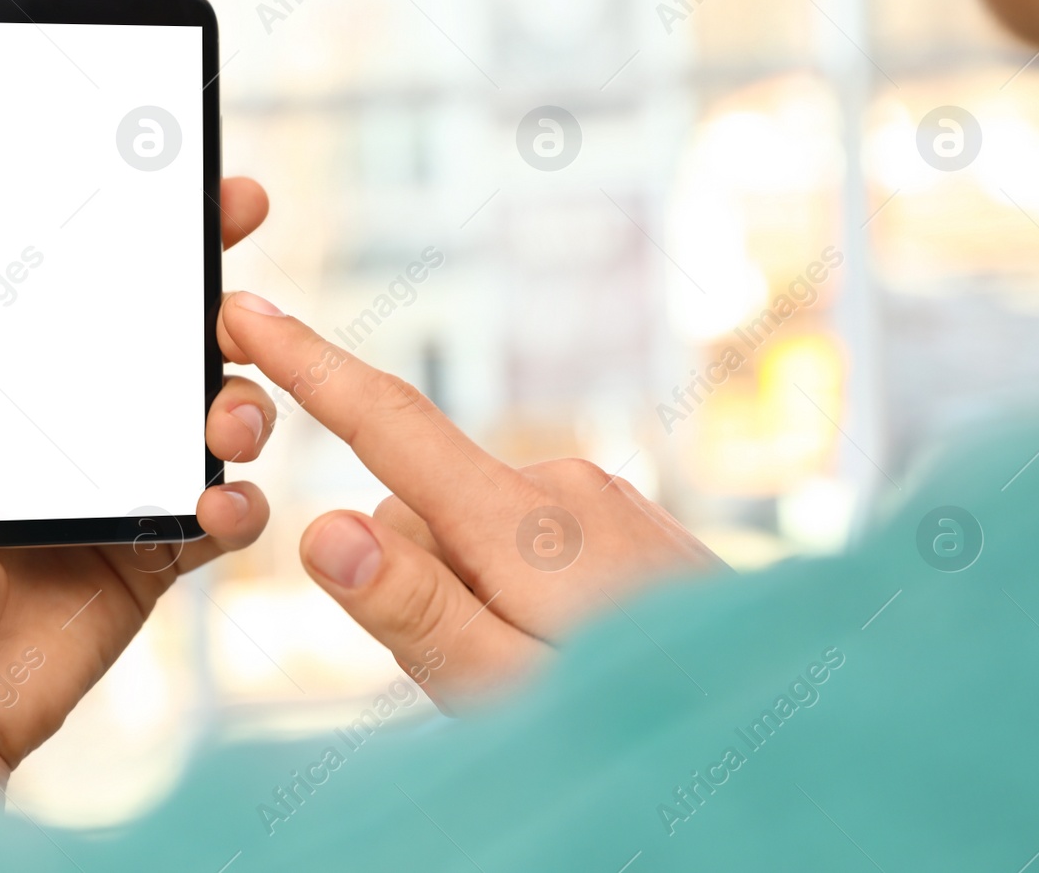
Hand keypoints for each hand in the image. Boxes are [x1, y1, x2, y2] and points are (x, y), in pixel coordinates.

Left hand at [0, 179, 276, 869]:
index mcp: (26, 380)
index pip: (103, 287)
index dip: (159, 237)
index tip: (208, 196)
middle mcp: (88, 424)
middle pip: (181, 344)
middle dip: (231, 311)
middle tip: (246, 303)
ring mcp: (131, 487)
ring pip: (222, 420)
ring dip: (244, 409)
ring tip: (224, 425)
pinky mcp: (160, 554)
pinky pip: (230, 515)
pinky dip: (240, 505)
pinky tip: (215, 508)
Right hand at [218, 292, 725, 711]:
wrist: (791, 719)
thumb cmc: (645, 726)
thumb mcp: (508, 692)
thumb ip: (415, 609)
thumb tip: (322, 525)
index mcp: (521, 522)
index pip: (389, 424)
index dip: (308, 366)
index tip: (247, 312)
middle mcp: (562, 486)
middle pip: (419, 509)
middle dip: (416, 579)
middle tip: (477, 670)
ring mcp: (601, 500)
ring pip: (471, 531)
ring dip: (472, 591)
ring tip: (537, 669)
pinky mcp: (624, 521)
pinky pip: (526, 539)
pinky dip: (519, 585)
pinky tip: (570, 644)